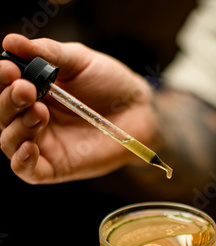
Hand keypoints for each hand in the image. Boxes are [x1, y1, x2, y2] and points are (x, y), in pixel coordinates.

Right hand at [0, 34, 156, 182]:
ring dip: (16, 127)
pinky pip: (28, 171)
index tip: (9, 69)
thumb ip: (47, 53)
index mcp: (33, 91)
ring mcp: (43, 144)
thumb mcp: (79, 61)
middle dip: (8, 101)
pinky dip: (22, 161)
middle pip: (3, 116)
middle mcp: (32, 118)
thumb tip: (11, 41)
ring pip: (9, 142)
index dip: (1, 79)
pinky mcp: (56, 167)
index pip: (4, 88)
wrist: (139, 110)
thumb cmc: (110, 83)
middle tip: (25, 89)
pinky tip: (29, 147)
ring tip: (39, 110)